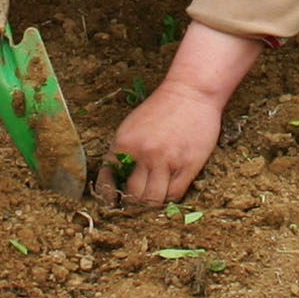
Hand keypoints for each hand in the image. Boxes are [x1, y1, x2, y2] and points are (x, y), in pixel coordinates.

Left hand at [99, 84, 221, 208]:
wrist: (191, 92)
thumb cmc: (161, 108)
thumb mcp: (132, 126)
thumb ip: (124, 151)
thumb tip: (117, 179)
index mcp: (123, 143)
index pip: (108, 180)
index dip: (109, 197)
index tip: (113, 203)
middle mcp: (143, 153)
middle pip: (133, 195)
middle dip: (133, 203)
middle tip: (136, 205)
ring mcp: (166, 160)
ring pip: (153, 199)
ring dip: (152, 204)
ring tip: (153, 200)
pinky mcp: (187, 165)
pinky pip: (175, 194)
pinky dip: (170, 198)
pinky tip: (169, 191)